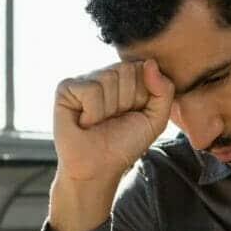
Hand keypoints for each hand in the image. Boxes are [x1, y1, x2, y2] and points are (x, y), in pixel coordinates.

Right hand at [53, 59, 174, 183]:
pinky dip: (93, 113)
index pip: (144, 67)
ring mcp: (85, 79)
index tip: (133, 114)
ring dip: (108, 109)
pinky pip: (91, 89)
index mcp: (127, 79)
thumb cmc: (124, 144)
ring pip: (109, 78)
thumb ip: (164, 91)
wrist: (97, 168)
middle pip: (126, 70)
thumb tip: (150, 62)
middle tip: (114, 119)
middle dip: (126, 101)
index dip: (143, 96)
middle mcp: (106, 74)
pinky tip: (85, 121)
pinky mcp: (66, 88)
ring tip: (99, 122)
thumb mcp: (155, 120)